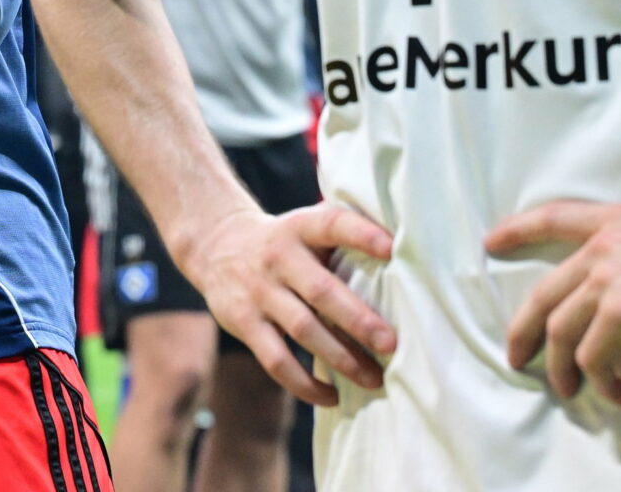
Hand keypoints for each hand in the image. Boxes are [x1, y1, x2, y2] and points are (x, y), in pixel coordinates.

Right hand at [180, 200, 396, 405]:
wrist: (216, 245)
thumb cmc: (283, 242)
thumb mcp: (304, 226)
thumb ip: (341, 238)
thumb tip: (404, 257)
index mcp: (299, 228)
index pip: (331, 225)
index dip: (361, 234)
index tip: (391, 247)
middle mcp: (278, 257)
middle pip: (321, 291)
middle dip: (358, 320)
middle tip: (391, 344)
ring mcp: (258, 291)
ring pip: (303, 330)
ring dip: (341, 358)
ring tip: (374, 379)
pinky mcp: (244, 323)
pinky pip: (277, 360)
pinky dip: (305, 384)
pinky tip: (332, 396)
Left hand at [488, 153, 620, 404]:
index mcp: (615, 223)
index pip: (553, 219)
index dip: (518, 231)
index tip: (491, 242)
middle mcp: (600, 252)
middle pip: (543, 297)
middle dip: (524, 332)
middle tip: (517, 358)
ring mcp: (608, 283)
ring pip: (562, 334)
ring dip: (564, 369)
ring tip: (573, 390)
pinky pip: (596, 357)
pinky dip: (602, 380)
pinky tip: (618, 392)